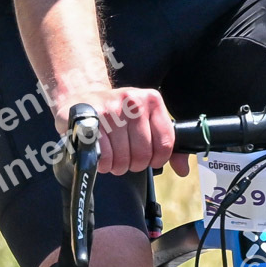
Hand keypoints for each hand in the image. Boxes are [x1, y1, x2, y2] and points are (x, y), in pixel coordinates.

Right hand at [57, 86, 189, 176]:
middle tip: (126, 158)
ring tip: (112, 156)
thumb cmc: (118, 113)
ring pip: (123, 158)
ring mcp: (111, 109)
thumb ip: (165, 143)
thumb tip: (183, 170)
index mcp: (152, 100)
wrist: (82, 96)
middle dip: (134, 164)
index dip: (157, 159)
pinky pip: (104, 158)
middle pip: (143, 154)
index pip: (165, 143)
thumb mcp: (145, 119)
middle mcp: (133, 101)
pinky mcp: (91, 121)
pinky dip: (104, 165)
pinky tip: (102, 156)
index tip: (149, 160)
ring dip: (117, 166)